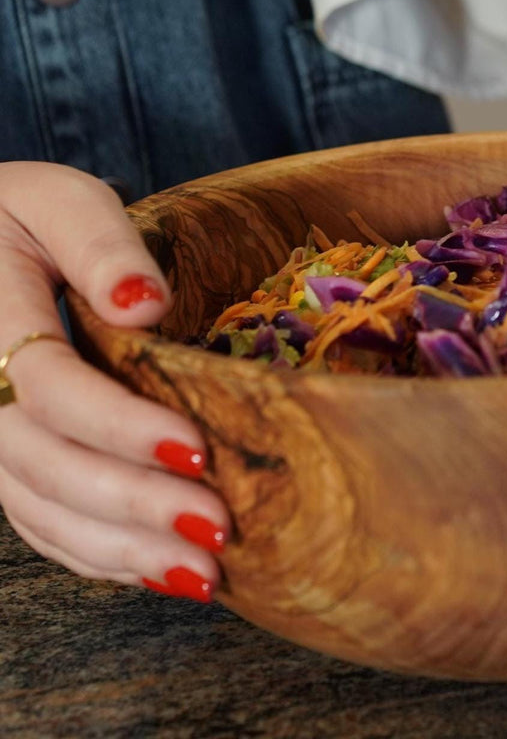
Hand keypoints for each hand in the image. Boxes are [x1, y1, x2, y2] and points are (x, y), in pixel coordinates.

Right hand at [0, 163, 226, 601]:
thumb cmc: (26, 215)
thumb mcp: (59, 201)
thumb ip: (98, 245)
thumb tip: (143, 305)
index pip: (50, 390)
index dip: (120, 425)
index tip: (196, 449)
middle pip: (45, 465)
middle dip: (134, 504)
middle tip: (219, 526)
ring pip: (40, 509)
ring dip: (122, 549)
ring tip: (204, 571)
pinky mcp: (3, 460)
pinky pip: (37, 520)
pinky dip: (96, 554)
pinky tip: (158, 570)